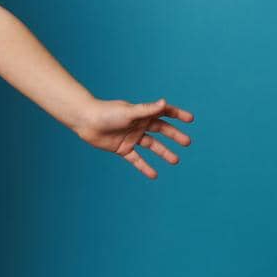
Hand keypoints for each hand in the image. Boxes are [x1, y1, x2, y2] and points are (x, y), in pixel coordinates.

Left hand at [72, 98, 193, 179]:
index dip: (177, 114)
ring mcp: (131, 137)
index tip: (191, 119)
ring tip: (175, 160)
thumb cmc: (106, 112)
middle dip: (174, 135)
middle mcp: (138, 125)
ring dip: (163, 152)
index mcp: (141, 113)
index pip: (163, 112)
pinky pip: (136, 159)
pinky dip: (144, 167)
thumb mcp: (129, 111)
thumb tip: (164, 102)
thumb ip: (147, 109)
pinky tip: (154, 174)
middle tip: (187, 143)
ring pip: (151, 146)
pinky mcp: (122, 148)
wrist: (85, 121)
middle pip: (161, 130)